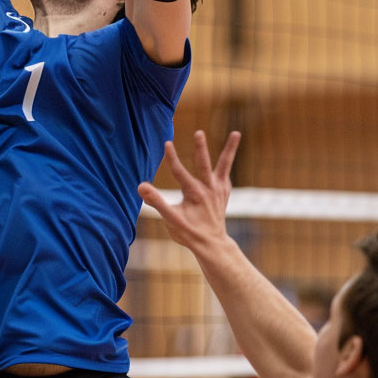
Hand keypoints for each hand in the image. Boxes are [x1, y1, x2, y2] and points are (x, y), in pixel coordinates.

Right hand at [139, 130, 240, 255]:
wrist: (212, 245)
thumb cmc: (188, 232)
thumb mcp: (170, 219)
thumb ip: (156, 201)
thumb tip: (141, 186)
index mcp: (194, 194)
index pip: (180, 172)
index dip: (172, 158)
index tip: (167, 143)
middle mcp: (208, 189)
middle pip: (204, 164)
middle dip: (200, 148)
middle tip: (199, 133)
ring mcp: (218, 190)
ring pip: (224, 165)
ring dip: (229, 149)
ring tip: (237, 133)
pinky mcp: (224, 192)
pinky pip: (225, 175)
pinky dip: (226, 165)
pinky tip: (225, 157)